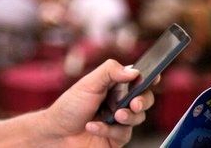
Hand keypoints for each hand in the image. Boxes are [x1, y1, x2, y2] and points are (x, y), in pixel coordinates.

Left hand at [36, 59, 156, 146]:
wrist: (56, 133)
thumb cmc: (69, 106)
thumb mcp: (88, 83)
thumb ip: (110, 72)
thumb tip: (134, 71)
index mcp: (115, 86)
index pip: (137, 80)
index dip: (149, 78)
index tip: (154, 77)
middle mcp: (120, 103)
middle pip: (145, 99)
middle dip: (144, 100)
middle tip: (135, 103)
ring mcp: (119, 121)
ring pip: (138, 118)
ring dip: (127, 116)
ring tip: (115, 116)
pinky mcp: (116, 138)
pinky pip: (123, 134)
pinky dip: (107, 129)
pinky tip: (92, 126)